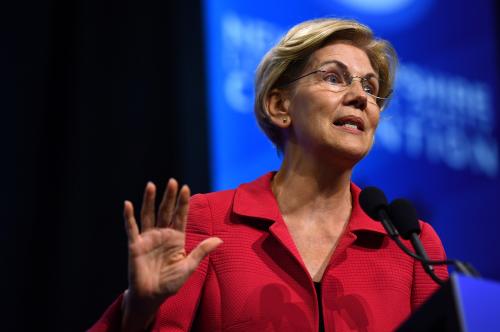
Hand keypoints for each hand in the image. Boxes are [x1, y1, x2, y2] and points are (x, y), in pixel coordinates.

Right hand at [121, 179, 221, 330]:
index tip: (186, 188)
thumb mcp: (189, 266)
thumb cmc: (170, 283)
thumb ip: (201, 251)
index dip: (182, 202)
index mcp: (176, 238)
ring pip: (148, 215)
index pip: (180, 216)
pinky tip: (127, 204)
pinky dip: (128, 217)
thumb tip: (219, 240)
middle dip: (169, 197)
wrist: (151, 297)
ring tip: (151, 185)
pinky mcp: (135, 245)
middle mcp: (162, 234)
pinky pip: (131, 228)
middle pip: (165, 211)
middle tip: (173, 181)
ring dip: (149, 200)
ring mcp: (148, 238)